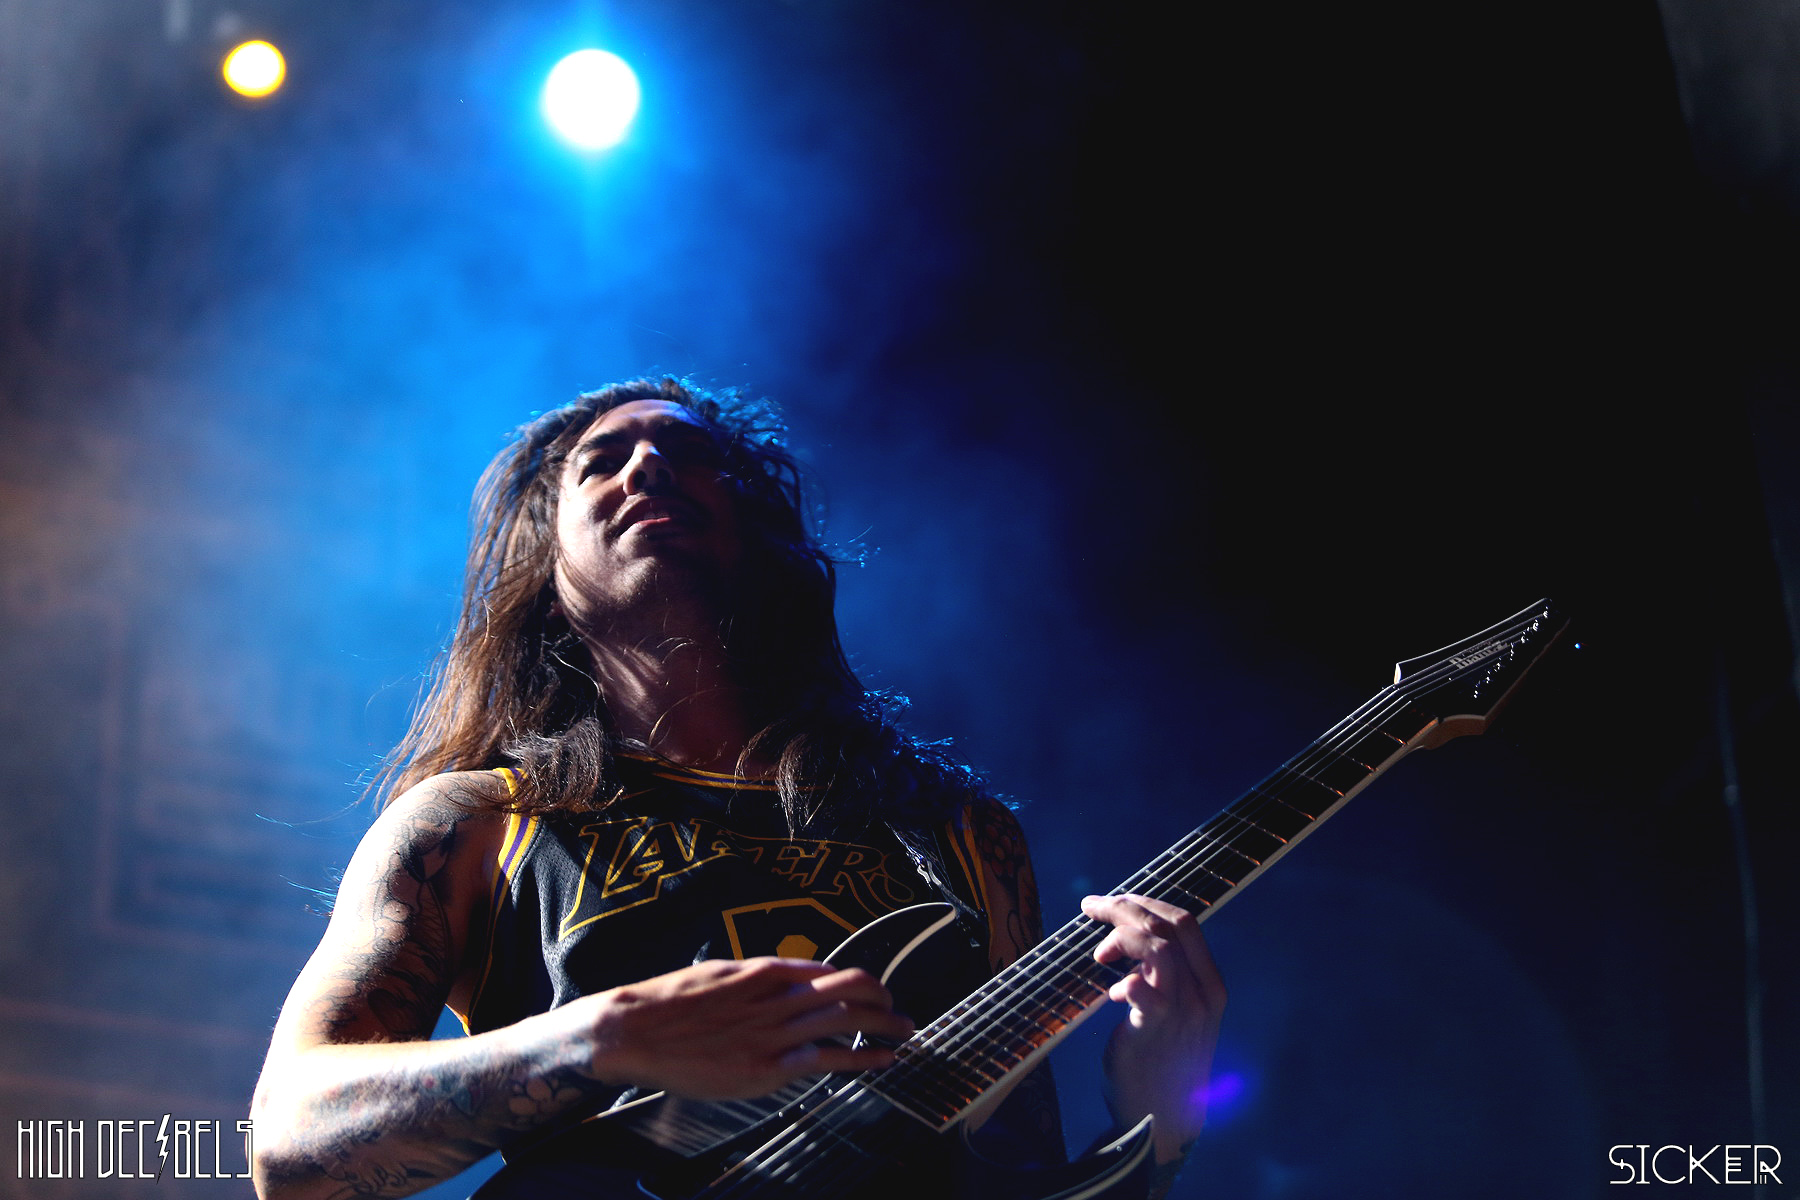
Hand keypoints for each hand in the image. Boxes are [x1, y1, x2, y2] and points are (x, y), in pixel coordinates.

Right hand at [579, 958, 914, 1099]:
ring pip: (846, 1021)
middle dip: (883, 1000)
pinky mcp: (766, 1067)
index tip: (876, 992)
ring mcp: (773, 1033)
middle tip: (900, 1011)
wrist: (635, 1031)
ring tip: (905, 1032)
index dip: (860, 982)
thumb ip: (759, 977)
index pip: (829, 971)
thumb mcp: (720, 973)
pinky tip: (881, 1060)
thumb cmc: (672, 1004)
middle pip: (849, 989)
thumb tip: (794, 976)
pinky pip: (827, 1059)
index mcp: (764, 973)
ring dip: (884, 1026)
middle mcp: (776, 998)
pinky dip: (862, 1058)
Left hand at [1081, 893, 1225, 1158]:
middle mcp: (1203, 994)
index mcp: (1210, 983)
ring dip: (1121, 937)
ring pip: (1158, 947)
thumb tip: (1127, 937)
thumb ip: (1164, 977)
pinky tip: (1111, 997)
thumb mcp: (1176, 1011)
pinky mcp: (1155, 1030)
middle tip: (1092, 907)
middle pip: (1170, 926)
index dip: (1146, 903)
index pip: (1185, 922)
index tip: (1115, 901)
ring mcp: (1182, 1012)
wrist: (1165, 1117)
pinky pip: (1140, 988)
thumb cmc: (1162, 1058)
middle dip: (1126, 907)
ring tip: (1101, 955)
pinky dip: (1121, 981)